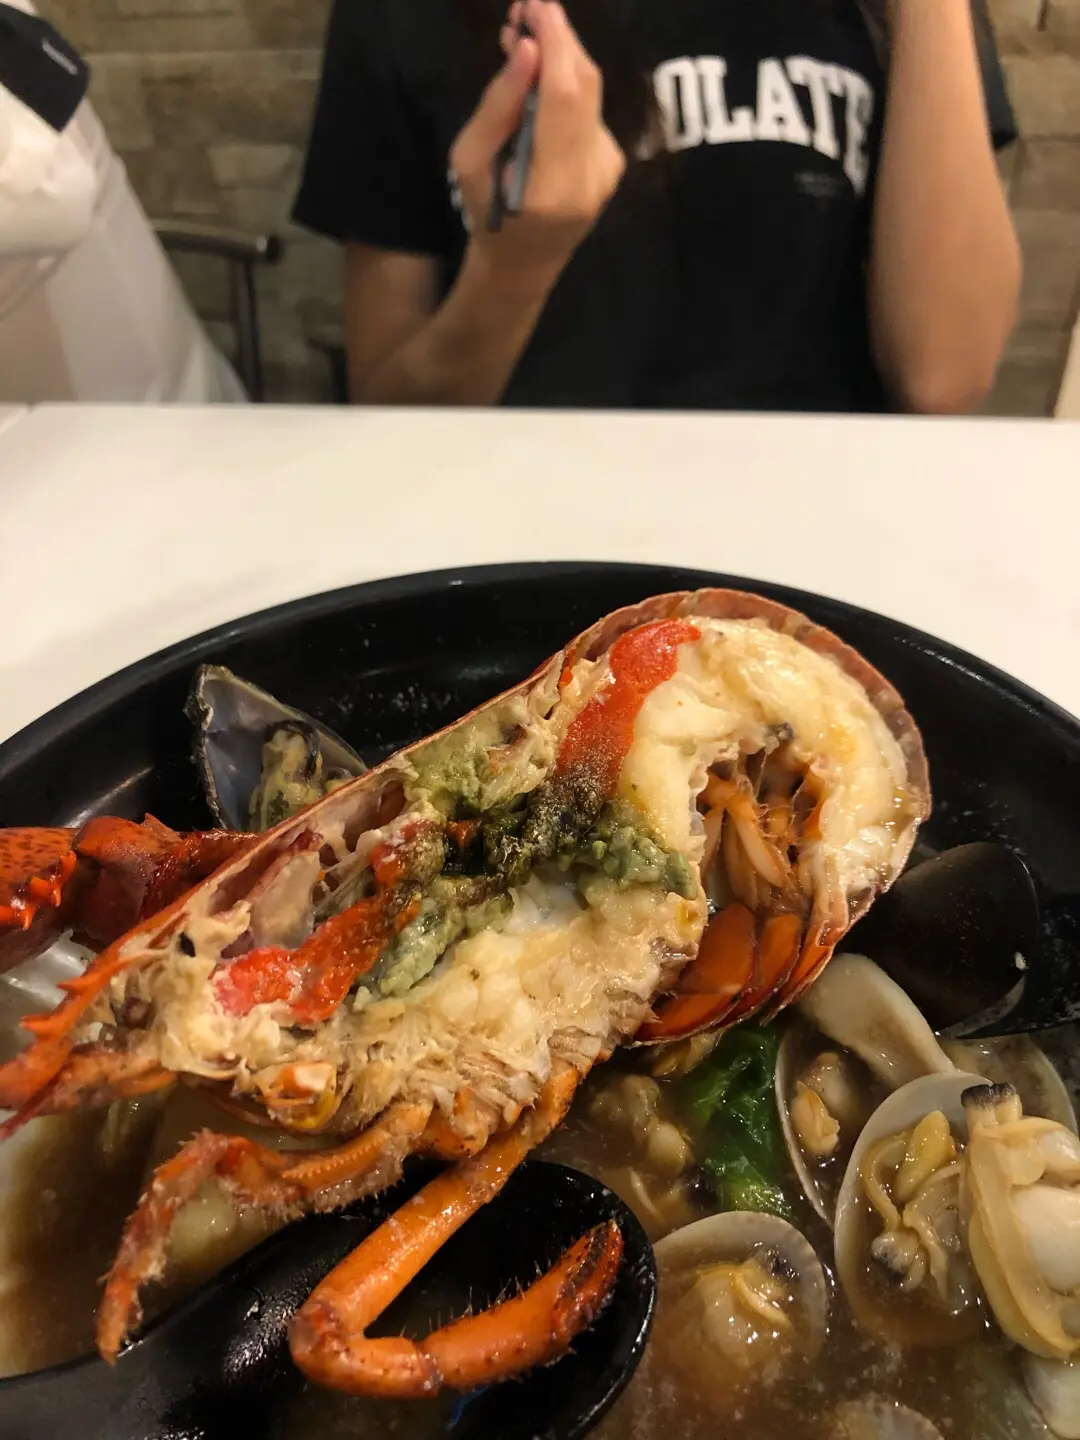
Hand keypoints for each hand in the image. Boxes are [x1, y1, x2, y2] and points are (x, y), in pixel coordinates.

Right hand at [450, 0, 625, 288]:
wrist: (524, 264)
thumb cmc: (486, 215)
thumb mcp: (469, 163)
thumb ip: (498, 107)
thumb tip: (528, 48)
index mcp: (551, 186)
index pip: (563, 95)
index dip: (555, 41)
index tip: (534, 4)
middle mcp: (591, 177)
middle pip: (585, 85)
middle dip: (559, 38)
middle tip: (525, 11)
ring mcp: (609, 172)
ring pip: (591, 92)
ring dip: (561, 57)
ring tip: (524, 40)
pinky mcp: (614, 164)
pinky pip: (591, 109)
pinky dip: (567, 85)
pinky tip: (541, 81)